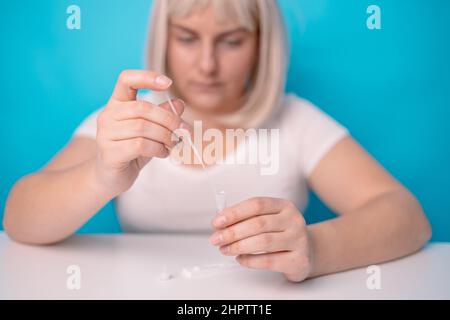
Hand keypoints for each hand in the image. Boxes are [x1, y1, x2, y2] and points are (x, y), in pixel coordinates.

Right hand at [95, 70, 187, 196]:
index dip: (147, 77)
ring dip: (165, 136)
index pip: (126, 80)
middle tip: (183, 131)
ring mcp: (105, 134)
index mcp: (117, 103)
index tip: (168, 82)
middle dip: (169, 119)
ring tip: (173, 144)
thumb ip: (163, 116)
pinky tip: (163, 153)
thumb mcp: (152, 130)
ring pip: (143, 128)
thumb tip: (180, 103)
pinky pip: (140, 145)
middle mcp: (107, 115)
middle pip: (143, 107)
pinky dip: (158, 148)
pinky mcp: (109, 153)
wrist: (111, 177)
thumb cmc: (132, 149)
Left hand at [209, 197, 313, 281]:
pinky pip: (269, 261)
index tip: (217, 222)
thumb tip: (220, 225)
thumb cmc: (280, 234)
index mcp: (284, 206)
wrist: (306, 253)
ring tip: (225, 249)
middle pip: (258, 223)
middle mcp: (293, 220)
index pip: (256, 204)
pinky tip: (240, 259)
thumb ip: (246, 219)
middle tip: (216, 239)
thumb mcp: (268, 220)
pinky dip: (250, 260)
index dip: (234, 212)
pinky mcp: (298, 260)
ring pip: (264, 241)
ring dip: (239, 246)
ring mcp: (298, 240)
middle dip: (232, 232)